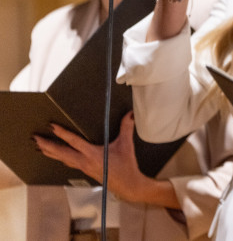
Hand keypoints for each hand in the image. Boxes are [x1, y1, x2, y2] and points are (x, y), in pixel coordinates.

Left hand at [34, 112, 178, 208]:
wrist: (127, 185)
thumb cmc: (126, 167)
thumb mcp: (127, 145)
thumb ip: (127, 128)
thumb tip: (129, 114)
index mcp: (93, 155)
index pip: (74, 142)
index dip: (63, 134)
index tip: (52, 127)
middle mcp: (85, 162)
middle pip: (61, 153)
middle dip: (47, 145)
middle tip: (36, 138)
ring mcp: (83, 167)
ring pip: (62, 159)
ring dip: (50, 152)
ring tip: (40, 146)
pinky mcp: (85, 171)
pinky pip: (68, 163)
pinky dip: (59, 158)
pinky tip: (57, 156)